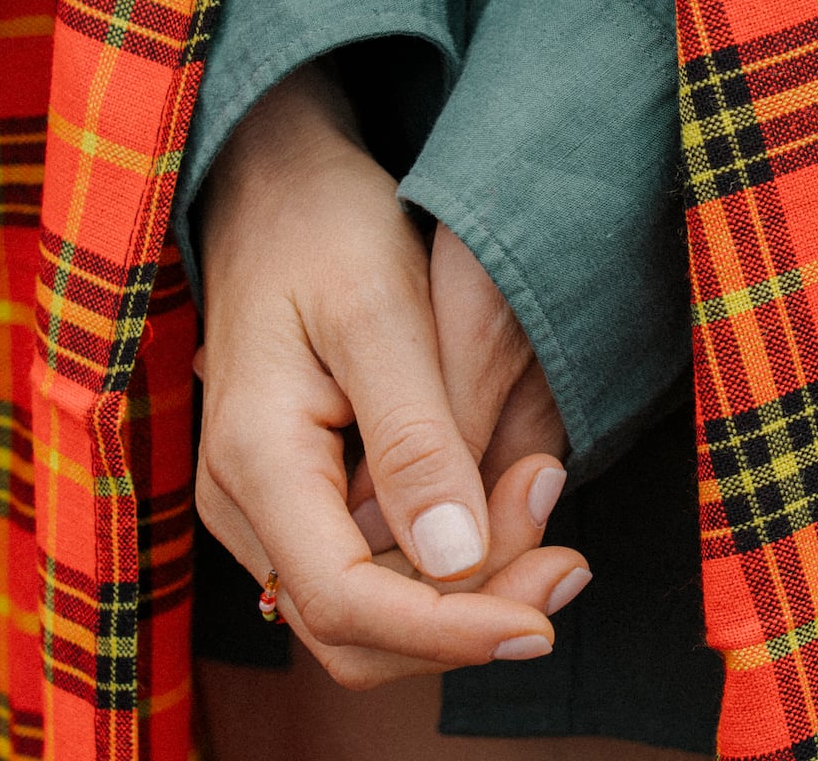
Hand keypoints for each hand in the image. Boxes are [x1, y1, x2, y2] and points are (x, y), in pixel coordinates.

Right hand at [192, 62, 586, 688]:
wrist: (276, 185)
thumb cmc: (327, 228)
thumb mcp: (380, 314)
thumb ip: (416, 439)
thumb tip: (456, 559)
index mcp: (257, 461)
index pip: (346, 604)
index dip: (451, 633)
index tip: (545, 625)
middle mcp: (246, 505)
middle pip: (358, 631)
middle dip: (471, 614)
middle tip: (571, 553)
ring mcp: (267, 508)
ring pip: (373, 608)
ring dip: (472, 581)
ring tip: (546, 489)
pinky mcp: (302, 496)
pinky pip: (375, 565)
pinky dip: (451, 550)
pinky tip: (514, 487)